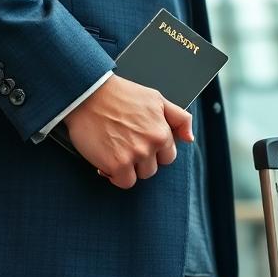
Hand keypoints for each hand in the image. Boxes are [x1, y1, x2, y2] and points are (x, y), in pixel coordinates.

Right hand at [62, 75, 192, 189]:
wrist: (88, 94)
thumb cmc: (120, 94)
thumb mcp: (156, 99)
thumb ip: (178, 118)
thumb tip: (189, 138)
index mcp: (162, 131)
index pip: (168, 156)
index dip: (154, 150)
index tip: (140, 141)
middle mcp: (151, 145)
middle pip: (153, 168)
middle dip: (141, 160)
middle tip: (125, 143)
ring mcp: (134, 156)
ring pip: (139, 176)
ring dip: (128, 168)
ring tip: (116, 150)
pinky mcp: (116, 165)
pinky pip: (123, 182)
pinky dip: (114, 175)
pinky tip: (106, 160)